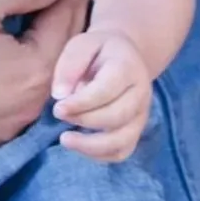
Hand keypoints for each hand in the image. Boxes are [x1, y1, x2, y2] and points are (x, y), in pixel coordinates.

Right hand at [0, 0, 86, 153]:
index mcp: (36, 71)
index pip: (66, 22)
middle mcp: (31, 107)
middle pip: (61, 54)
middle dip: (68, 19)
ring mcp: (9, 128)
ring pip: (42, 82)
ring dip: (50, 51)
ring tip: (50, 20)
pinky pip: (18, 104)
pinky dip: (25, 78)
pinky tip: (20, 59)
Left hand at [50, 21, 154, 160]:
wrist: (124, 56)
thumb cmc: (98, 51)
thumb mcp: (82, 44)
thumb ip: (70, 66)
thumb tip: (60, 95)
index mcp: (128, 67)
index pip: (107, 90)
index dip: (81, 103)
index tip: (57, 108)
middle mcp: (141, 93)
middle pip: (117, 116)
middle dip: (84, 120)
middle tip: (58, 114)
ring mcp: (142, 115)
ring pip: (122, 140)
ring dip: (91, 145)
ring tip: (65, 139)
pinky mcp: (136, 131)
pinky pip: (121, 152)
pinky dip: (99, 155)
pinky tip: (79, 145)